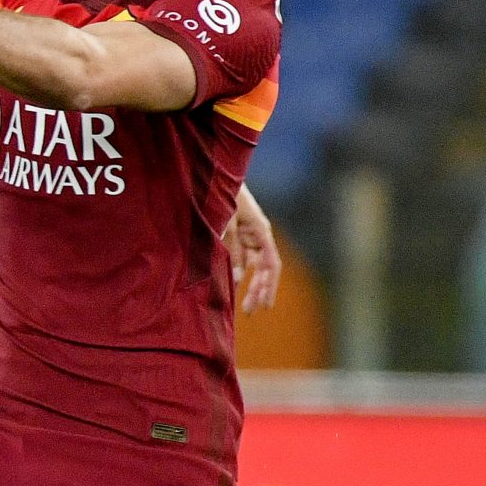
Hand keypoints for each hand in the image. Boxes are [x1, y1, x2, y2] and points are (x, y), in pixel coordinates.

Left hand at [223, 188, 282, 313]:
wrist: (213, 173)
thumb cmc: (221, 194)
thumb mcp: (226, 223)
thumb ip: (232, 250)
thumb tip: (238, 279)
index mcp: (261, 231)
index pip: (271, 265)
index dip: (269, 286)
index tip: (265, 305)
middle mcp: (258, 235)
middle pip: (264, 269)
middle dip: (259, 290)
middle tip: (250, 311)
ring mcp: (248, 235)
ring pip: (253, 265)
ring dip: (248, 284)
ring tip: (242, 306)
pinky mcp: (237, 234)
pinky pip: (241, 257)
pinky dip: (237, 272)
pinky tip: (230, 286)